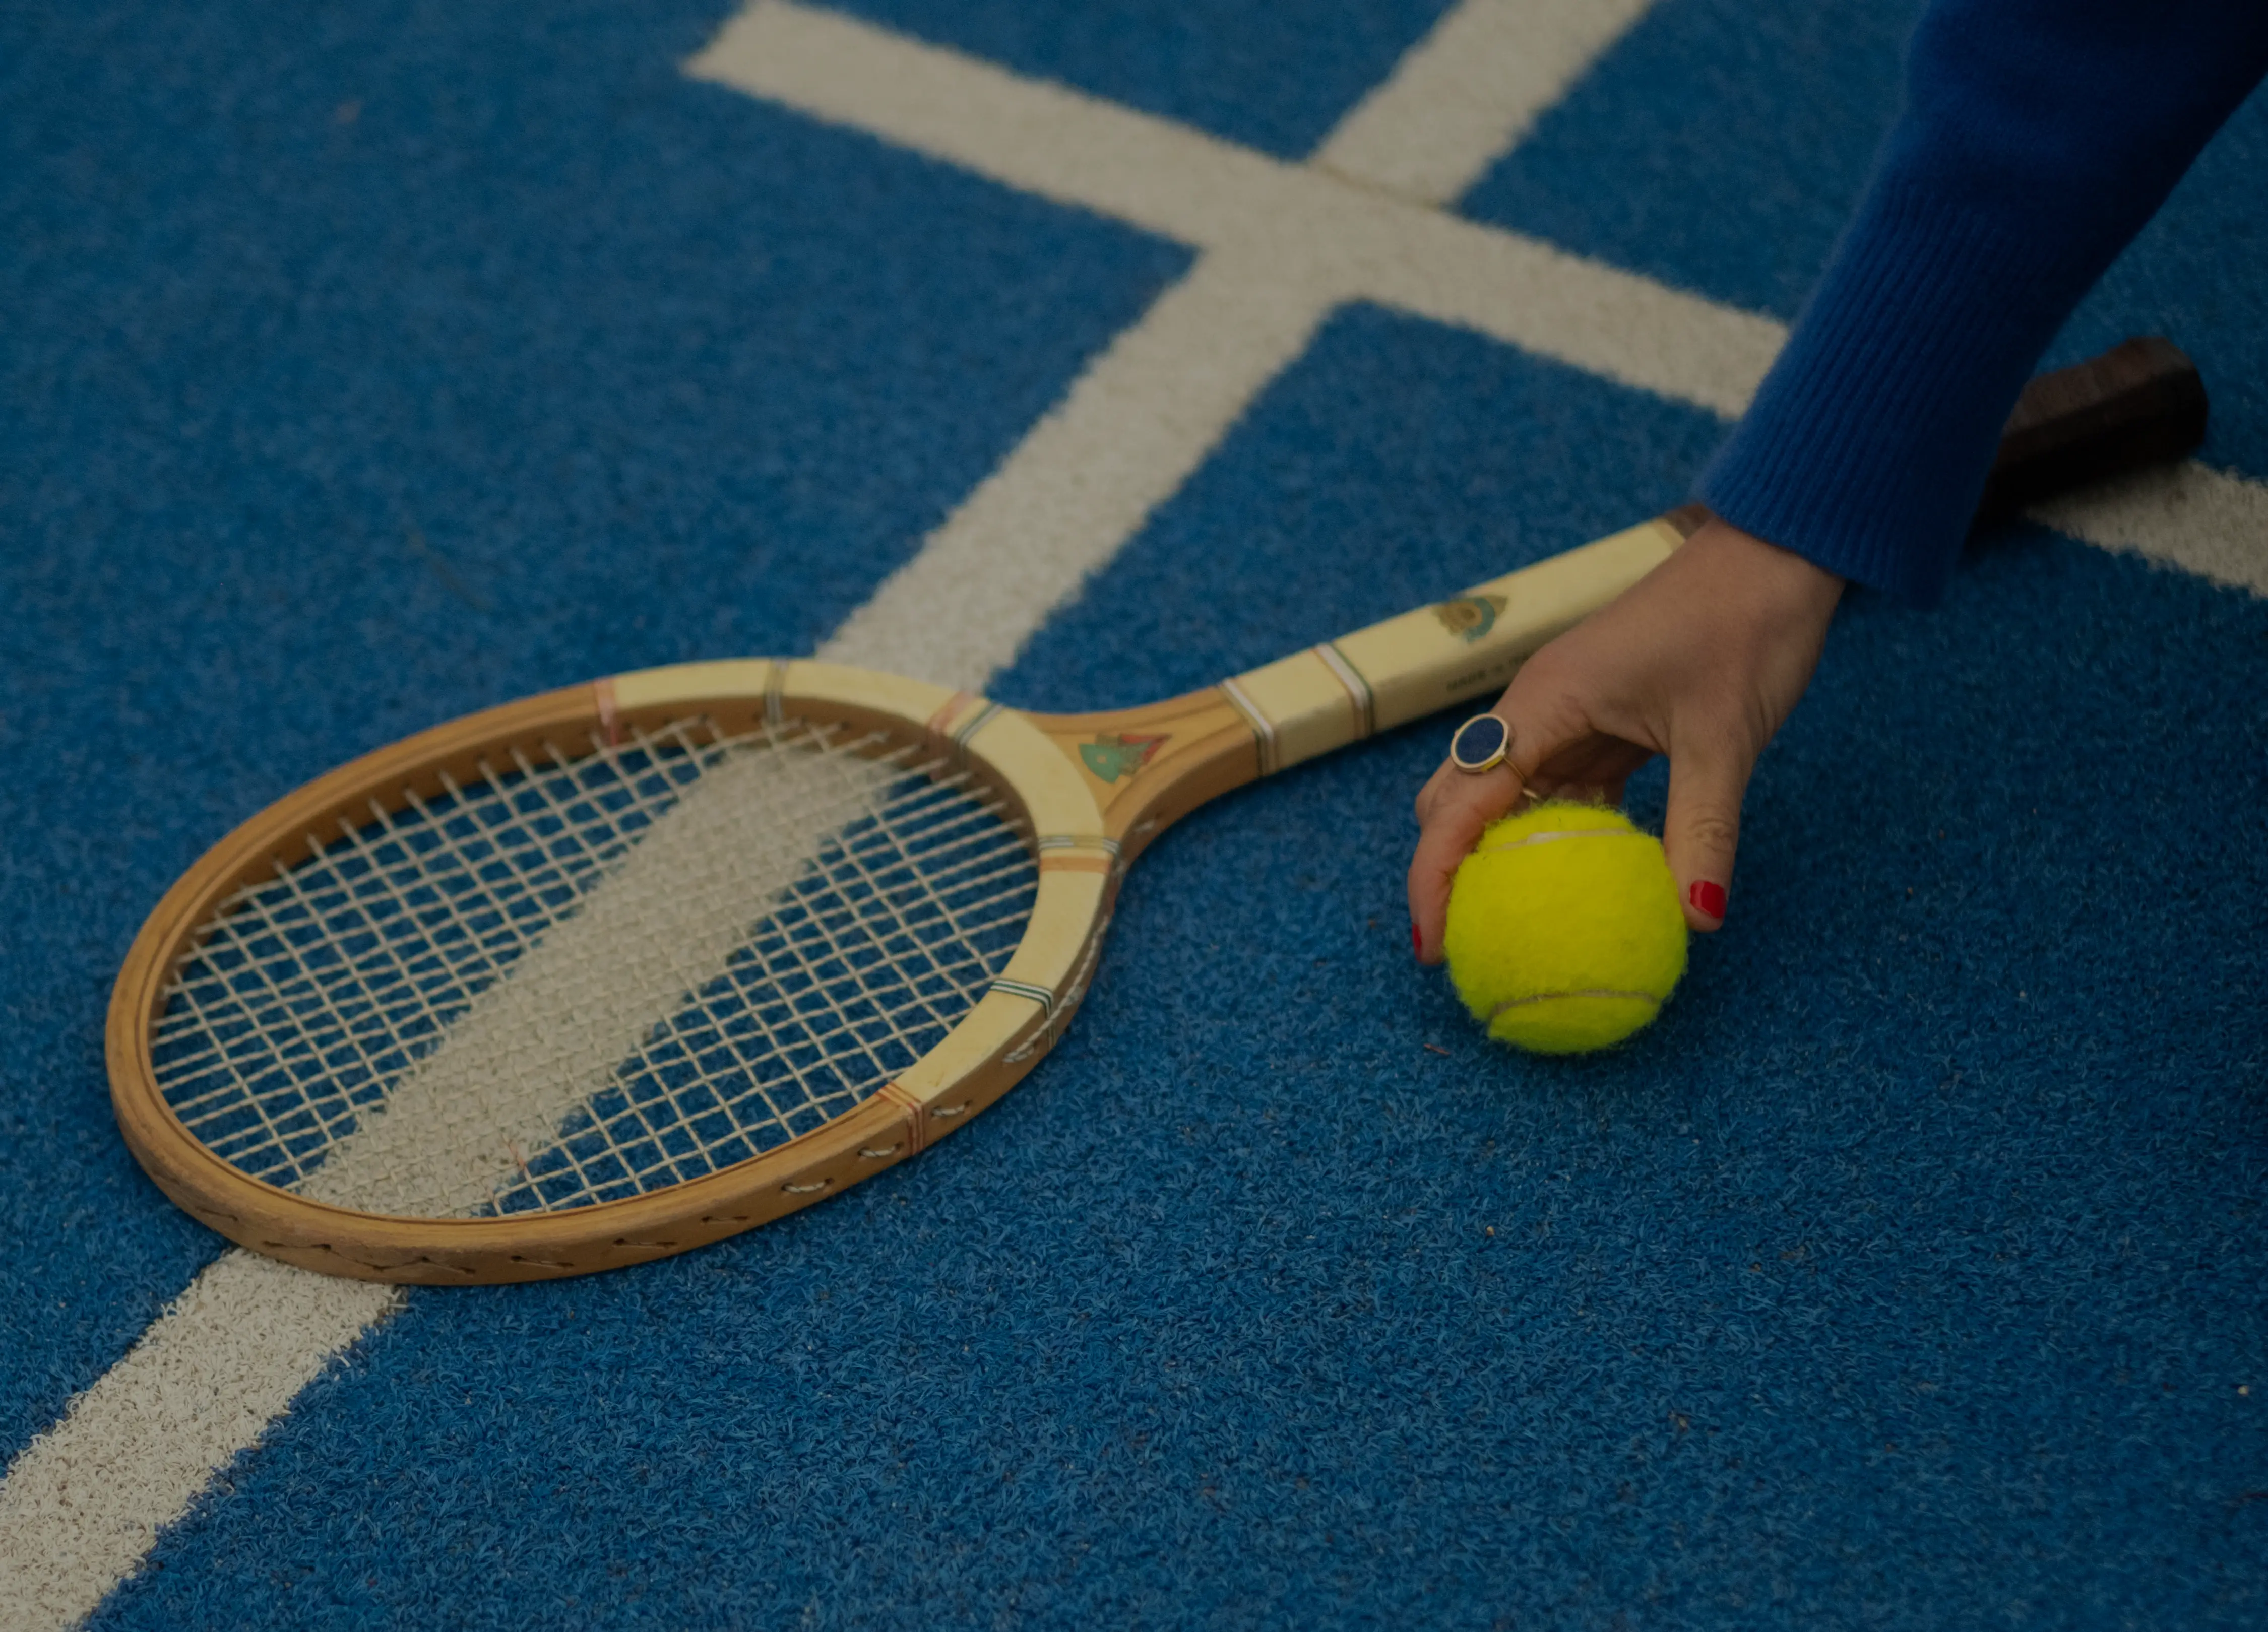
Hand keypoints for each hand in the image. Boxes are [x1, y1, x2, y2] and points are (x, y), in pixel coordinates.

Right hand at [1408, 515, 1843, 960]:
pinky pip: (1560, 793)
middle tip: (1467, 950)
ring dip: (1500, 861)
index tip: (1434, 946)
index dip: (1432, 878)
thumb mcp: (1725, 737)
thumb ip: (1702, 829)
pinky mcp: (1599, 723)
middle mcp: (1537, 710)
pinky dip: (1556, 841)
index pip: (1456, 804)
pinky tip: (1579, 887)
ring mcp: (1565, 716)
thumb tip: (1696, 920)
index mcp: (1543, 704)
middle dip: (1447, 875)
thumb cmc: (1743, 624)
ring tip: (1512, 931)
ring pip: (1504, 800)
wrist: (1777, 554)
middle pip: (1456, 801)